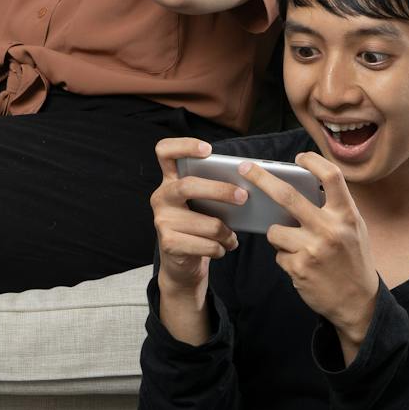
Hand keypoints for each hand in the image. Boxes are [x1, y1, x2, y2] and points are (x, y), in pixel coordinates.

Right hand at [149, 138, 243, 300]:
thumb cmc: (199, 226)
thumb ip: (213, 189)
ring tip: (232, 237)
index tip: (208, 150)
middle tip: (244, 196)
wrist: (182, 263)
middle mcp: (161, 197)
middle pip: (189, 185)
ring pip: (207, 223)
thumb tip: (246, 185)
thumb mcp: (203, 203)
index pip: (165, 151)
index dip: (184, 146)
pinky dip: (220, 248)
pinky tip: (222, 248)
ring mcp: (162, 220)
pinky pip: (206, 244)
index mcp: (170, 180)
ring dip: (227, 232)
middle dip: (220, 190)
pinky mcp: (168, 243)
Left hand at [241, 153, 378, 348]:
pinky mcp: (299, 269)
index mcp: (347, 215)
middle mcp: (330, 230)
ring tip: (296, 245)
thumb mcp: (354, 229)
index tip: (299, 157)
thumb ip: (334, 209)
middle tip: (245, 168)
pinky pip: (279, 255)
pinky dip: (286, 257)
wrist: (358, 302)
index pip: (331, 176)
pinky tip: (302, 265)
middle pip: (287, 196)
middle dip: (261, 178)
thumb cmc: (353, 260)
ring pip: (275, 230)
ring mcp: (313, 250)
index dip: (313, 161)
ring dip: (278, 235)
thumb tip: (302, 185)